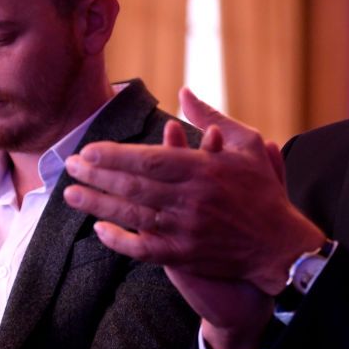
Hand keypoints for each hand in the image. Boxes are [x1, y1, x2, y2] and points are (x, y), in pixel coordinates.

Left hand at [63, 88, 325, 294]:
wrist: (279, 245)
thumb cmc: (263, 192)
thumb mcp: (247, 145)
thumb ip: (212, 118)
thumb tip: (184, 92)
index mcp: (202, 170)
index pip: (147, 160)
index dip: (114, 156)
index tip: (89, 150)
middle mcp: (189, 199)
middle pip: (131, 186)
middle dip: (95, 176)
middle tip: (70, 167)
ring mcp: (184, 230)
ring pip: (131, 215)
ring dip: (97, 204)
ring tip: (70, 195)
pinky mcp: (184, 256)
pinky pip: (142, 248)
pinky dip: (119, 239)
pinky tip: (99, 230)